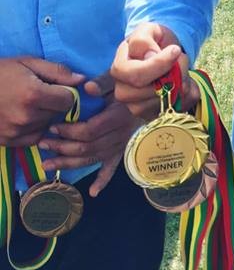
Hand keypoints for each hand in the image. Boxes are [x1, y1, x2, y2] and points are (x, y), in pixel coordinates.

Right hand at [0, 57, 84, 146]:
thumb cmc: (1, 72)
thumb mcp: (29, 63)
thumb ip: (57, 71)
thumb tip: (82, 80)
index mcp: (33, 95)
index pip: (68, 100)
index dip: (67, 93)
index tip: (59, 87)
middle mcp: (26, 116)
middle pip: (58, 114)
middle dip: (56, 104)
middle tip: (43, 94)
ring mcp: (16, 131)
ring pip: (47, 127)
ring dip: (45, 117)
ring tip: (32, 104)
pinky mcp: (8, 141)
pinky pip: (34, 138)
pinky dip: (34, 129)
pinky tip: (25, 117)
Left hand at [38, 73, 139, 196]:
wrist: (155, 92)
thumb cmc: (133, 83)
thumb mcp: (119, 77)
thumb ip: (103, 81)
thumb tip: (86, 88)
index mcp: (118, 116)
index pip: (90, 131)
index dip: (69, 132)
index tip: (52, 127)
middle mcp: (121, 133)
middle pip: (88, 147)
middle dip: (62, 148)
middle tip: (43, 144)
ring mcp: (123, 144)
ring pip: (94, 159)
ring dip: (69, 164)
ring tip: (48, 165)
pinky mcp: (125, 149)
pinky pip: (114, 167)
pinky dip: (103, 180)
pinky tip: (93, 192)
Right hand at [111, 24, 197, 119]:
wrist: (164, 53)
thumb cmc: (154, 41)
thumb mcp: (148, 30)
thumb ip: (143, 40)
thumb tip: (149, 57)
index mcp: (119, 69)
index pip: (136, 75)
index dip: (159, 64)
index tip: (176, 50)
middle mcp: (123, 91)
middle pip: (151, 92)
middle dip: (174, 74)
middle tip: (182, 59)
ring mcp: (137, 107)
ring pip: (165, 102)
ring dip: (182, 84)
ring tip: (182, 70)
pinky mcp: (154, 116)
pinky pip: (178, 109)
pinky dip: (188, 95)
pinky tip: (185, 82)